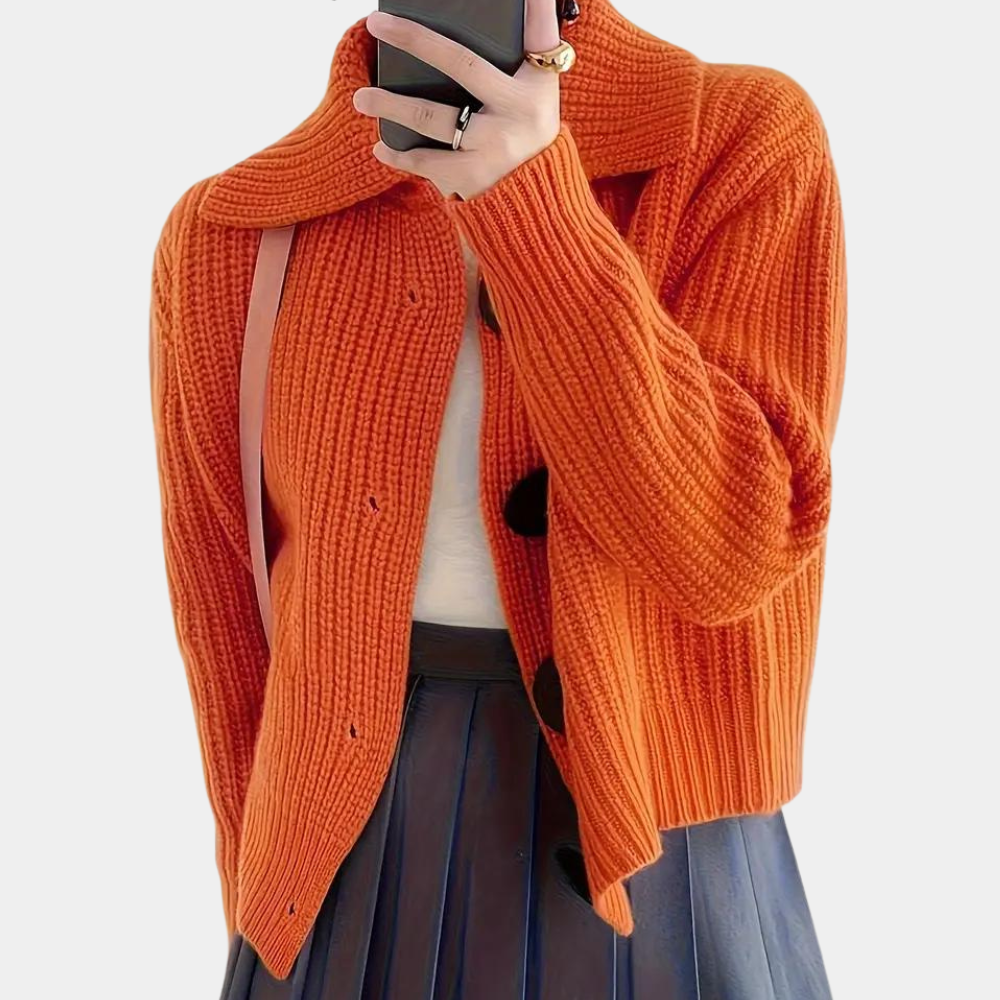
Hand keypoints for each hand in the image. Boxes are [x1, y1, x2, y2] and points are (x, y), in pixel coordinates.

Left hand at [353, 0, 563, 200]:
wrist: (542, 189)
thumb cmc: (535, 120)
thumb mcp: (543, 80)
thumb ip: (537, 35)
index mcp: (524, 93)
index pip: (471, 57)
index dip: (430, 37)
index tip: (388, 16)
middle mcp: (508, 125)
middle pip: (451, 85)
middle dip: (413, 49)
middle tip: (375, 29)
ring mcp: (488, 157)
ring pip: (433, 124)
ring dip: (392, 109)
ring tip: (362, 99)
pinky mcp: (472, 182)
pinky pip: (428, 165)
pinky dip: (401, 158)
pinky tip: (380, 148)